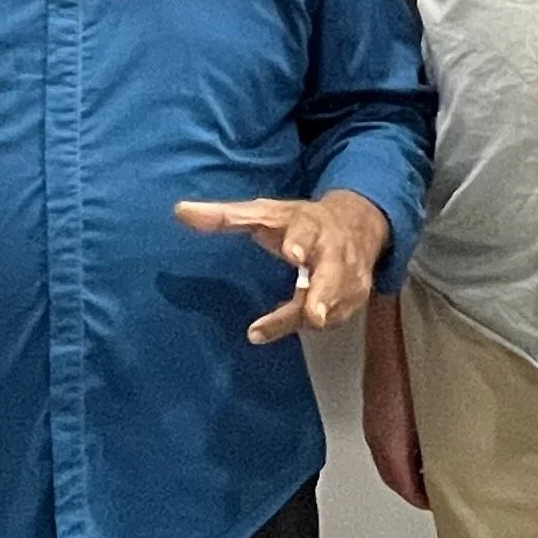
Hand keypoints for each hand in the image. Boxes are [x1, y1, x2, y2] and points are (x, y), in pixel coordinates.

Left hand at [173, 186, 389, 345]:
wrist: (358, 225)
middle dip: (324, 291)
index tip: (293, 253)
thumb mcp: (266, 214)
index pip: (304, 232)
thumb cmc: (300, 222)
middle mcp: (331, 251)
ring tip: (302, 323)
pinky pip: (338, 315)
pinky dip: (324, 320)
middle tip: (314, 313)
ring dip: (322, 311)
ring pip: (336, 299)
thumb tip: (179, 211)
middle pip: (331, 272)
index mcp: (308, 226)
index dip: (299, 241)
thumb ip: (226, 217)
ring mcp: (346, 276)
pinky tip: (303, 326)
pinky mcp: (353, 297)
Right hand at [363, 294, 426, 506]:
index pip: (398, 481)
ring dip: (412, 464)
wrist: (389, 307)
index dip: (421, 498)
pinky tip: (431, 433)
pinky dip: (409, 443)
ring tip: (443, 464)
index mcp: (386, 432)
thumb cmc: (410, 348)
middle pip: (393, 470)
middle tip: (446, 489)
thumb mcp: (434, 397)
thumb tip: (454, 459)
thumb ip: (440, 433)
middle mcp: (377, 424)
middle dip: (416, 485)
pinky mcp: (380, 394)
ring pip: (391, 450)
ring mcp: (376, 408)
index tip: (444, 505)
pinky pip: (390, 431)